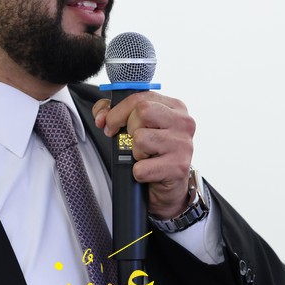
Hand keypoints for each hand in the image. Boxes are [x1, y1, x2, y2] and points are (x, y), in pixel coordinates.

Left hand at [92, 92, 194, 219]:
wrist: (170, 187)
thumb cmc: (153, 153)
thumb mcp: (137, 126)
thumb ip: (114, 112)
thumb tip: (101, 116)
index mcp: (174, 107)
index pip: (139, 97)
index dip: (117, 111)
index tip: (110, 124)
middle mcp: (183, 122)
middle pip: (142, 111)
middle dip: (129, 128)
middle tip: (131, 141)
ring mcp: (182, 145)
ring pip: (141, 138)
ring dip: (135, 152)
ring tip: (145, 156)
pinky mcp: (178, 167)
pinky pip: (141, 167)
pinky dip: (138, 172)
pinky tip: (149, 171)